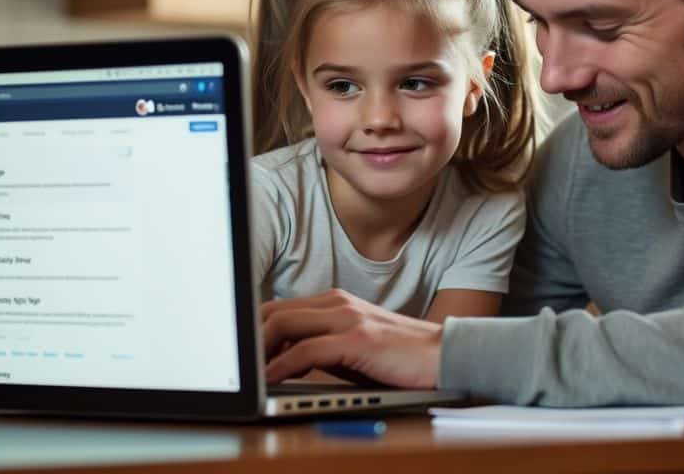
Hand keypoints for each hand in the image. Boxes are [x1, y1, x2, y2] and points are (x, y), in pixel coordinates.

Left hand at [260, 289, 443, 387]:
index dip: (256, 329)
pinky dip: (280, 367)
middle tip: (238, 364)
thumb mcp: (355, 346)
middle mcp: (338, 303)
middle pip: (274, 312)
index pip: (280, 308)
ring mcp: (347, 318)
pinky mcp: (356, 339)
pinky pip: (304, 351)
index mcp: (336, 301)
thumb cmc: (400, 358)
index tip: (243, 354)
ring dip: (259, 351)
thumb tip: (284, 361)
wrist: (445, 356)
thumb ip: (323, 345)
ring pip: (283, 325)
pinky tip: (270, 380)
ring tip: (248, 373)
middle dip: (250, 338)